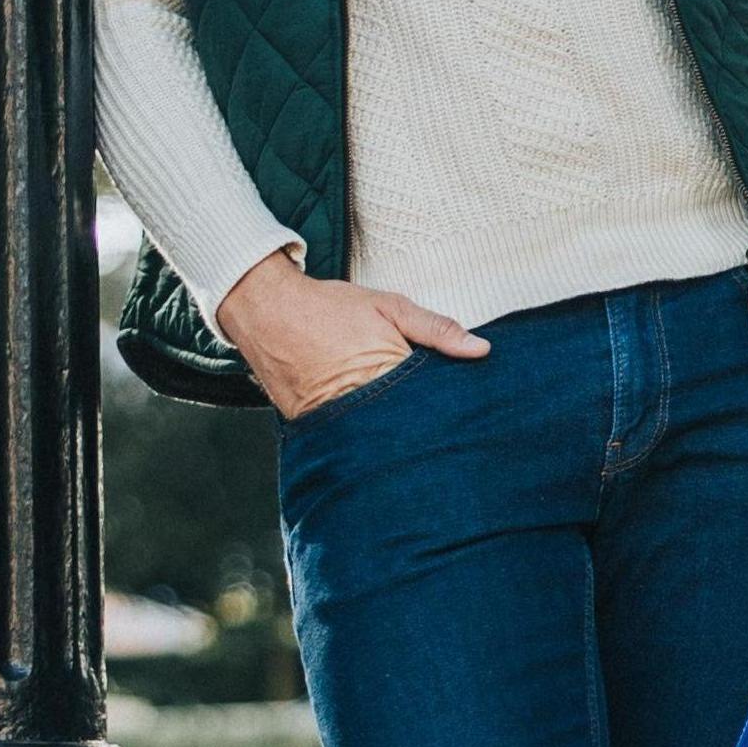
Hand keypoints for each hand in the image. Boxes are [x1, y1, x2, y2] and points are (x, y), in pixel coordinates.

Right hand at [216, 249, 484, 419]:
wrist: (266, 311)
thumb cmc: (329, 307)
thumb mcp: (390, 307)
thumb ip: (437, 329)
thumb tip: (481, 349)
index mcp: (387, 371)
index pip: (431, 403)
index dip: (446, 407)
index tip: (460, 410)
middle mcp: (361, 400)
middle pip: (406, 427)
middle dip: (421, 427)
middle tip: (435, 426)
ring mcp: (334, 417)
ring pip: (377, 438)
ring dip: (390, 435)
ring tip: (399, 428)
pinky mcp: (312, 426)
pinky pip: (345, 439)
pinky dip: (359, 436)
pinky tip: (368, 428)